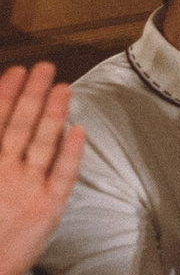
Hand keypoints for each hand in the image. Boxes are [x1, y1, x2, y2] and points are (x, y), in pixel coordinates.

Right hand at [0, 63, 85, 274]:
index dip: (4, 94)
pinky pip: (63, 174)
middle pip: (19, 125)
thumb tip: (3, 132)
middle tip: (44, 67)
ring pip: (43, 142)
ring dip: (53, 111)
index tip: (14, 71)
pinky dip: (71, 150)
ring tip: (63, 86)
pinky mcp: (48, 208)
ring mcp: (26, 189)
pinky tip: (78, 129)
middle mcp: (1, 172)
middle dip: (31, 93)